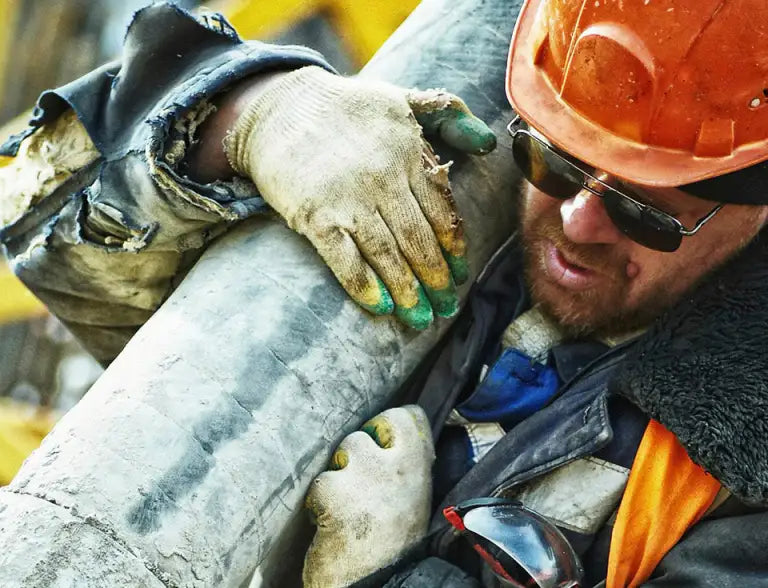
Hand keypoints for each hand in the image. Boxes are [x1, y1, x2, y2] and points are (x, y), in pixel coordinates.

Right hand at [224, 67, 494, 328]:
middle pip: (419, 240)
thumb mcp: (402, 97)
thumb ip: (449, 115)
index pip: (442, 212)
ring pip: (388, 255)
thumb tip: (488, 143)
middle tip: (446, 308)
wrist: (279, 107)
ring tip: (420, 318)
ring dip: (408, 292)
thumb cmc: (345, 106)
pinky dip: (364, 286)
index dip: (454, 249)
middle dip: (436, 279)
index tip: (459, 275)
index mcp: (409, 153)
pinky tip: (381, 306)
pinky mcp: (314, 216)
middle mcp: (383, 178)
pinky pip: (344, 259)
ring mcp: (348, 199)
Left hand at [303, 406, 435, 586]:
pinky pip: (320, 482)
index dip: (387, 427)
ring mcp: (364, 476)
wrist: (379, 586)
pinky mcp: (333, 492)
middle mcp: (395, 467)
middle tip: (356, 486)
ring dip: (337, 477)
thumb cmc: (393, 549)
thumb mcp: (414, 503)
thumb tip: (388, 442)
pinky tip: (331, 525)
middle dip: (354, 455)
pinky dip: (320, 503)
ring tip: (346, 508)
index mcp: (419, 469)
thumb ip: (405, 471)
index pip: (407, 417)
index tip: (381, 445)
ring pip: (340, 454)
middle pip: (364, 432)